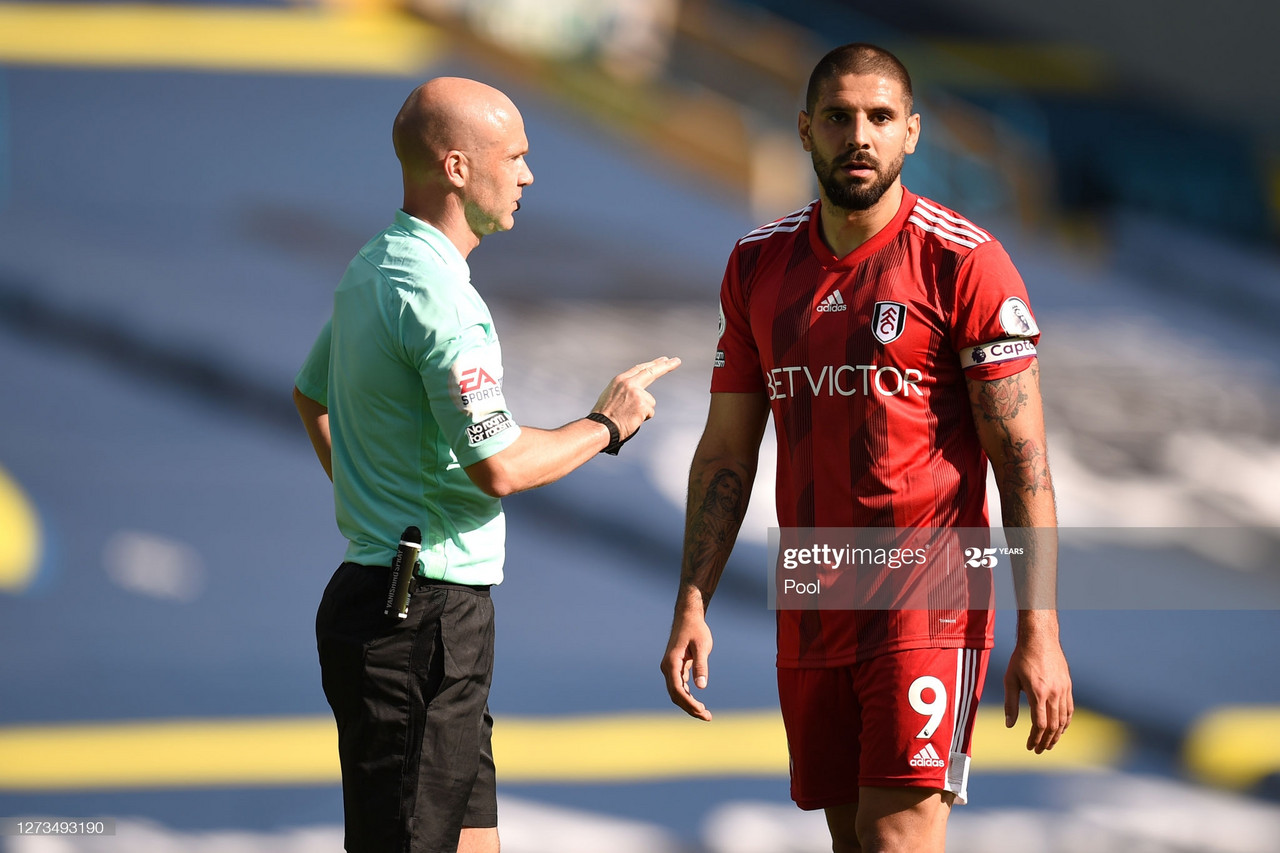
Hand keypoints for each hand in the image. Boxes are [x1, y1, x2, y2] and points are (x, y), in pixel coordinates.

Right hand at [593, 357, 680, 439]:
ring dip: (644, 410)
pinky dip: (643, 418)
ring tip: (629, 416)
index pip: (639, 369)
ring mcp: (637, 393)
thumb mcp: (611, 395)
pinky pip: (650, 412)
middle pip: (652, 372)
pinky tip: (632, 419)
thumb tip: (639, 393)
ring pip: (650, 401)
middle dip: (666, 366)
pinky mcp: (643, 404)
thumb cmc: (604, 416)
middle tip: (677, 361)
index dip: (652, 364)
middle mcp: (629, 383)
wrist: (601, 427)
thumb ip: (625, 390)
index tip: (662, 360)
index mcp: (620, 380)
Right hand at [660, 610, 712, 720]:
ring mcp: (669, 668)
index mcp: (671, 663)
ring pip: (676, 692)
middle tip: (708, 717)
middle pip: (675, 694)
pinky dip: (687, 696)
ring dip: (688, 704)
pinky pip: (679, 687)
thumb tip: (701, 687)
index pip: (677, 689)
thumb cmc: (696, 630)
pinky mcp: (675, 668)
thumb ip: (701, 666)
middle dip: (690, 708)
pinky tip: (698, 703)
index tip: (702, 711)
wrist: (688, 617)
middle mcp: (667, 667)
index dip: (688, 703)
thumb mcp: (702, 646)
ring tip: (706, 714)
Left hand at [1004, 631, 1072, 752]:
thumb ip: (1010, 704)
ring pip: (1064, 719)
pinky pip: (1069, 709)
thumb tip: (1009, 725)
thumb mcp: (1010, 680)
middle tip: (1039, 750)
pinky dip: (1066, 722)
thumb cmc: (1021, 658)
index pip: (1040, 724)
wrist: (1040, 639)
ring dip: (1057, 735)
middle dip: (1046, 741)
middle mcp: (1054, 693)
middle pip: (1053, 725)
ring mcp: (1063, 689)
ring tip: (1050, 744)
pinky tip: (1061, 729)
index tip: (1030, 747)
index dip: (1035, 738)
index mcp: (1038, 693)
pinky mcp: (1068, 685)